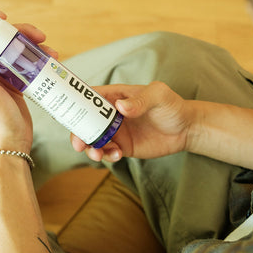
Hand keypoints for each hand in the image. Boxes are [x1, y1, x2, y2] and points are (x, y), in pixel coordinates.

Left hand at [0, 11, 56, 152]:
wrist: (11, 143)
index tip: (6, 18)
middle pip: (5, 42)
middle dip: (22, 34)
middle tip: (40, 36)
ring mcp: (4, 79)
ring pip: (19, 54)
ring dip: (35, 49)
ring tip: (52, 53)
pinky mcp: (18, 87)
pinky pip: (28, 68)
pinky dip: (39, 63)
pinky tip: (50, 63)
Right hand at [70, 81, 193, 161]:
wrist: (186, 130)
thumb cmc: (173, 106)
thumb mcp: (159, 96)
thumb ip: (140, 100)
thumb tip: (120, 106)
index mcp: (115, 97)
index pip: (89, 98)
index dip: (74, 104)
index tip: (65, 114)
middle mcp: (111, 114)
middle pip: (85, 122)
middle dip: (78, 133)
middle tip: (79, 144)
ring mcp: (115, 132)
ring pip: (93, 140)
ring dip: (90, 148)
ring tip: (98, 154)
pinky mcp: (123, 147)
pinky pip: (108, 153)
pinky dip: (107, 156)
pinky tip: (118, 155)